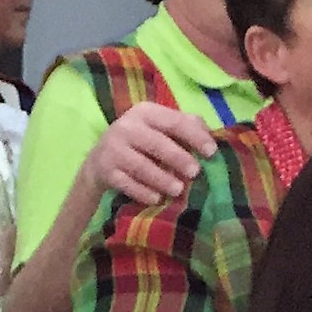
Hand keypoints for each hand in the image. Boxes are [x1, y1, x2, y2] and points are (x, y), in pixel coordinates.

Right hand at [84, 101, 213, 204]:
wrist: (100, 161)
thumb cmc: (141, 144)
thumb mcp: (159, 129)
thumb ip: (185, 127)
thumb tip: (209, 136)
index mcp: (145, 112)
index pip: (174, 121)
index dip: (195, 136)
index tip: (212, 152)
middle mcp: (127, 127)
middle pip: (157, 143)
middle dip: (178, 158)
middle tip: (195, 173)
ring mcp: (113, 149)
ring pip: (141, 165)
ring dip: (162, 179)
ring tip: (178, 190)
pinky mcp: (105, 171)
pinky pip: (126, 184)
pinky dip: (142, 192)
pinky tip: (156, 199)